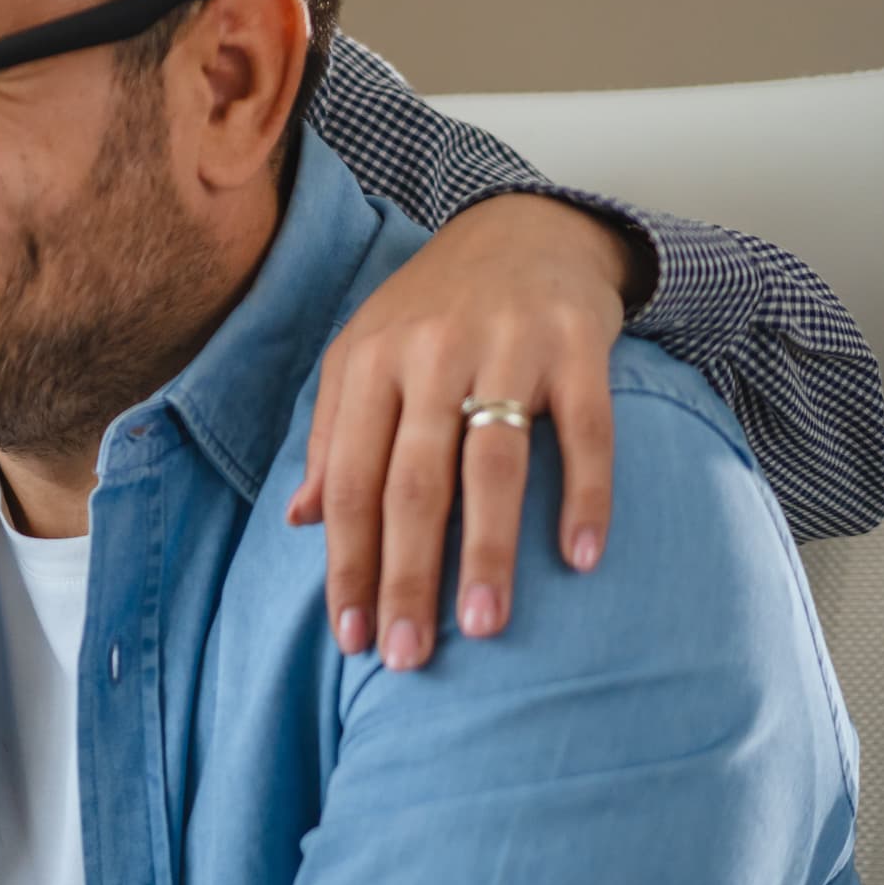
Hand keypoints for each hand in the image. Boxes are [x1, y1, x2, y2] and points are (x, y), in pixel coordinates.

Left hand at [289, 193, 633, 671]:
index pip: (348, 482)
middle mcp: (429, 354)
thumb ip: (334, 437)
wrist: (525, 229)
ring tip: (484, 626)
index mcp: (368, 365)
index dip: (347, 564)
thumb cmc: (433, 315)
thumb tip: (299, 522)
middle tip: (407, 655)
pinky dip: (584, 496)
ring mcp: (505, 347)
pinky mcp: (577, 345)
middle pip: (410, 484)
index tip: (352, 637)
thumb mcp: (365, 361)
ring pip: (490, 465)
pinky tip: (578, 559)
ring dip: (487, 552)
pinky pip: (584, 432)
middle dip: (406, 577)